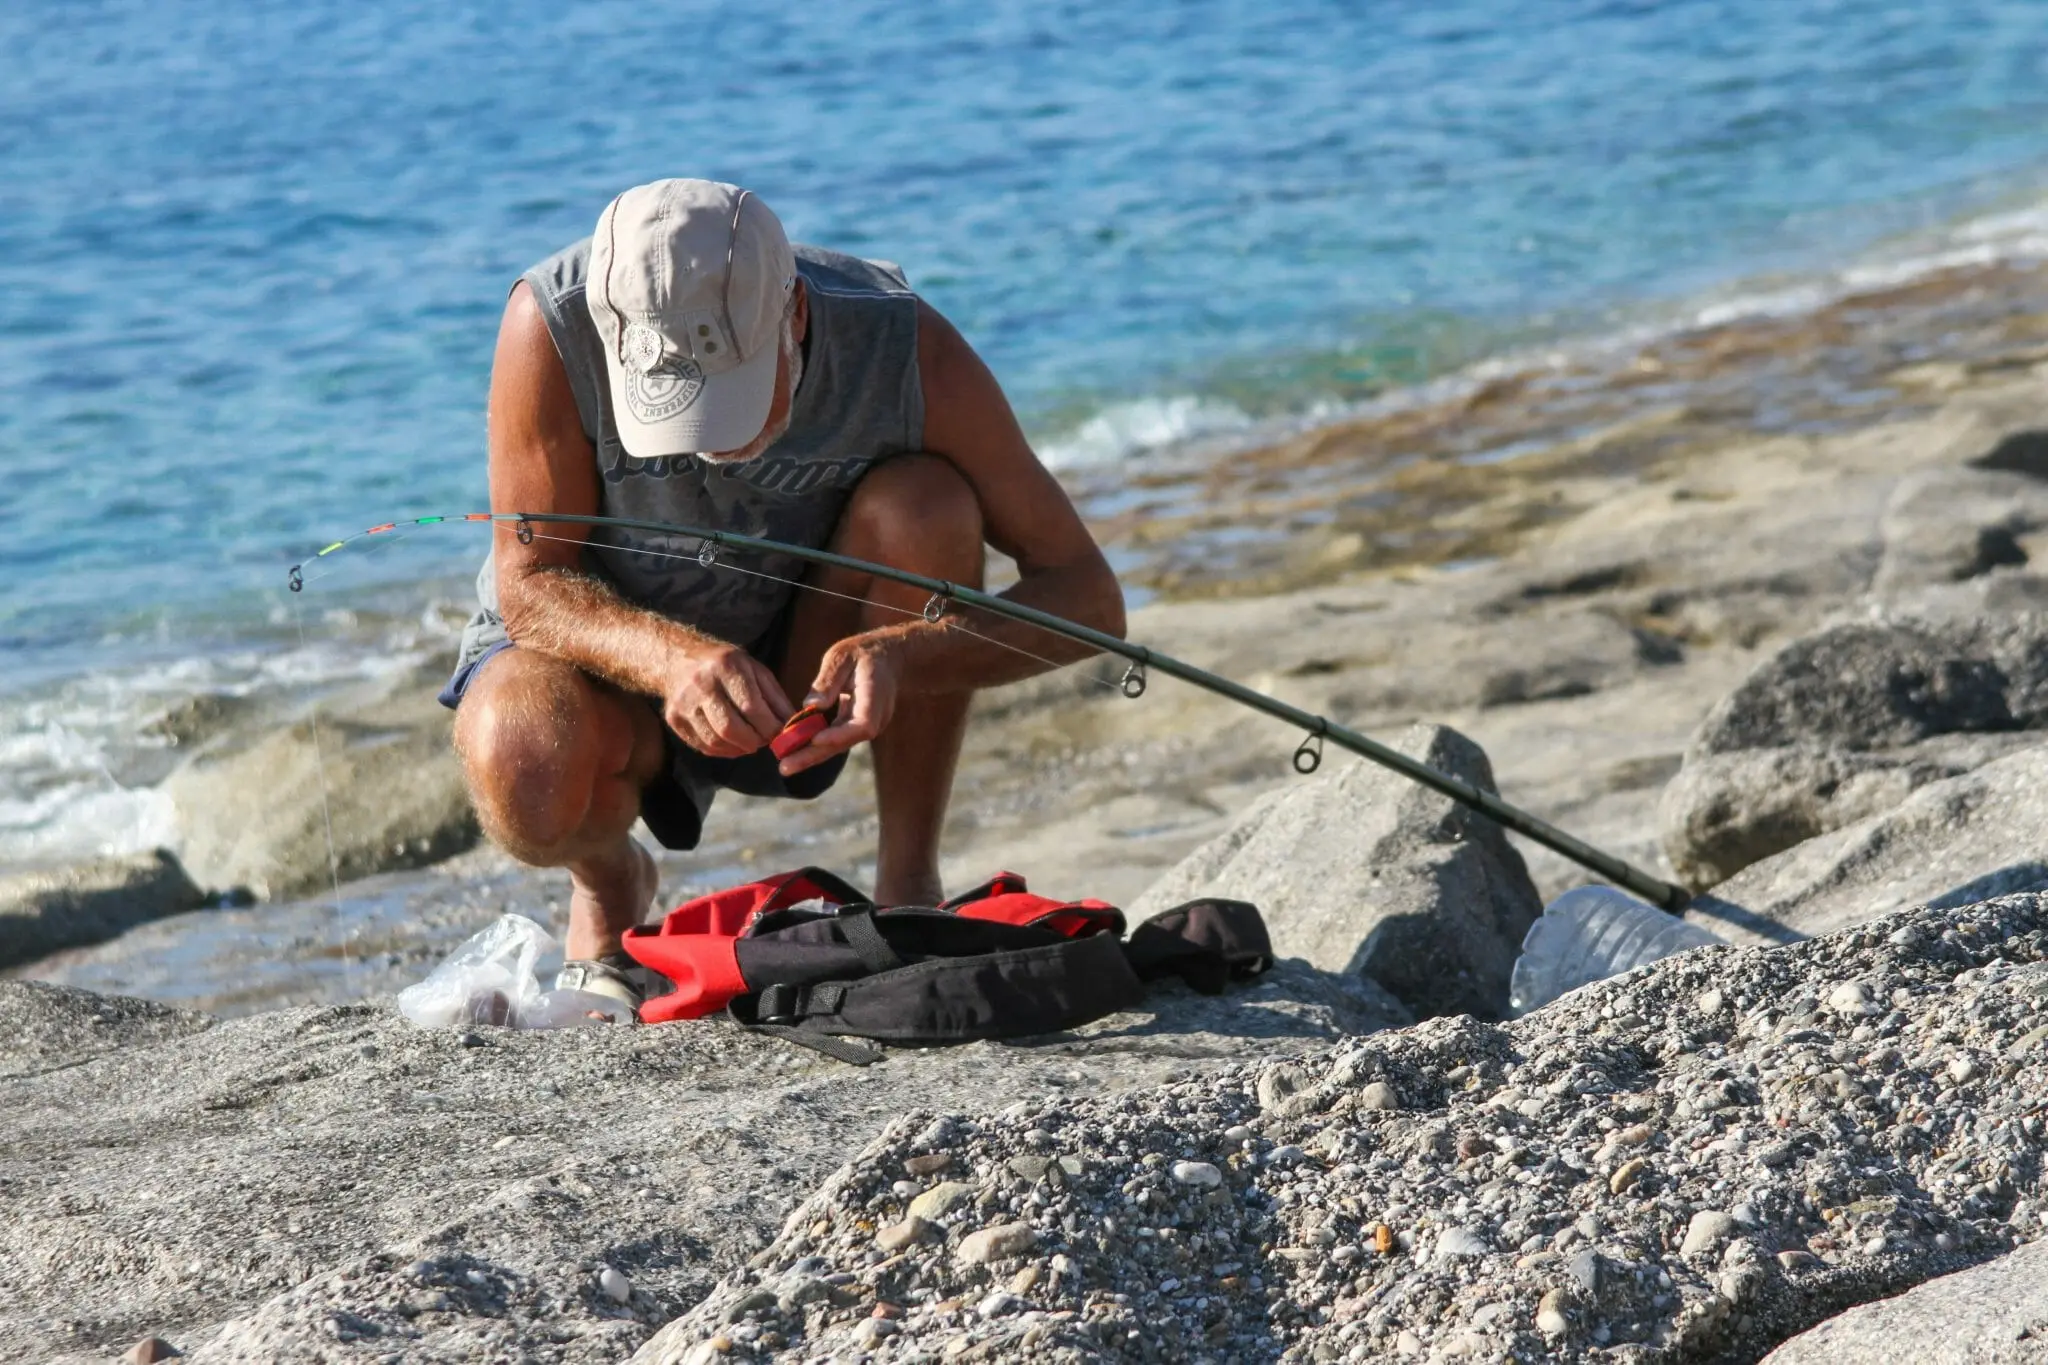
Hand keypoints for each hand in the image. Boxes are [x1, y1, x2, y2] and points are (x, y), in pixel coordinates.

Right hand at [661, 642, 791, 757]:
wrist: (678, 659)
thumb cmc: (725, 665)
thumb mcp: (755, 670)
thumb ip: (775, 697)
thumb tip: (793, 725)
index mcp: (726, 667)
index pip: (751, 707)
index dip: (769, 727)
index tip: (780, 733)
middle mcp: (701, 684)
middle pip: (730, 728)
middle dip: (753, 741)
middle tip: (764, 741)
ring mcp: (683, 703)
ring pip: (715, 741)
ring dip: (739, 748)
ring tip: (750, 741)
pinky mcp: (674, 719)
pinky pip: (703, 746)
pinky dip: (723, 750)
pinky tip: (733, 743)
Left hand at [780, 633, 902, 774]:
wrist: (887, 658)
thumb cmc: (862, 653)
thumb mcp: (842, 656)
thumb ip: (828, 679)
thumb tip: (811, 704)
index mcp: (875, 696)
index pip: (862, 724)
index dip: (839, 735)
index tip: (814, 740)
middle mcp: (876, 717)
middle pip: (846, 742)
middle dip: (815, 755)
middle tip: (786, 767)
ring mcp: (869, 725)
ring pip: (840, 744)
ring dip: (812, 755)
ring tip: (785, 765)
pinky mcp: (857, 727)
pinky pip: (837, 739)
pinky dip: (817, 746)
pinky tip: (795, 753)